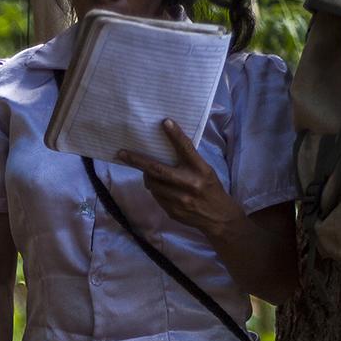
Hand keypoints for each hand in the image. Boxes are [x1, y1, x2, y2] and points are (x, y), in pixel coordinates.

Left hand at [119, 119, 244, 237]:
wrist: (219, 218)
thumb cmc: (211, 189)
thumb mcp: (205, 171)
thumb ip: (189, 162)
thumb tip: (164, 149)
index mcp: (201, 170)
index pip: (186, 149)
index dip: (175, 135)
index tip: (165, 122)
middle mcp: (190, 184)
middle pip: (158, 170)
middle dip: (137, 161)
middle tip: (122, 154)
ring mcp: (180, 200)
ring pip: (153, 184)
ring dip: (147, 176)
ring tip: (148, 172)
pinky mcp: (173, 211)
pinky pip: (157, 196)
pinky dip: (155, 189)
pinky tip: (161, 188)